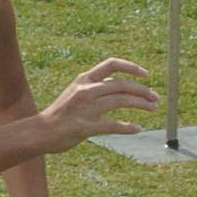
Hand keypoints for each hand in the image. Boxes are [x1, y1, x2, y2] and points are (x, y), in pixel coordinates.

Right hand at [35, 58, 157, 149]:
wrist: (41, 131)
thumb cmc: (62, 113)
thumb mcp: (76, 92)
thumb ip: (96, 87)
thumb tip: (124, 87)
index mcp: (83, 79)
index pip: (111, 64)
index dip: (131, 67)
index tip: (146, 75)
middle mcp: (85, 90)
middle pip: (121, 85)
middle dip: (142, 90)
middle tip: (155, 98)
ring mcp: (85, 108)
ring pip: (121, 101)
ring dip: (141, 104)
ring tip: (152, 108)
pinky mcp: (86, 126)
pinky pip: (113, 125)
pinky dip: (128, 127)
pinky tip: (137, 128)